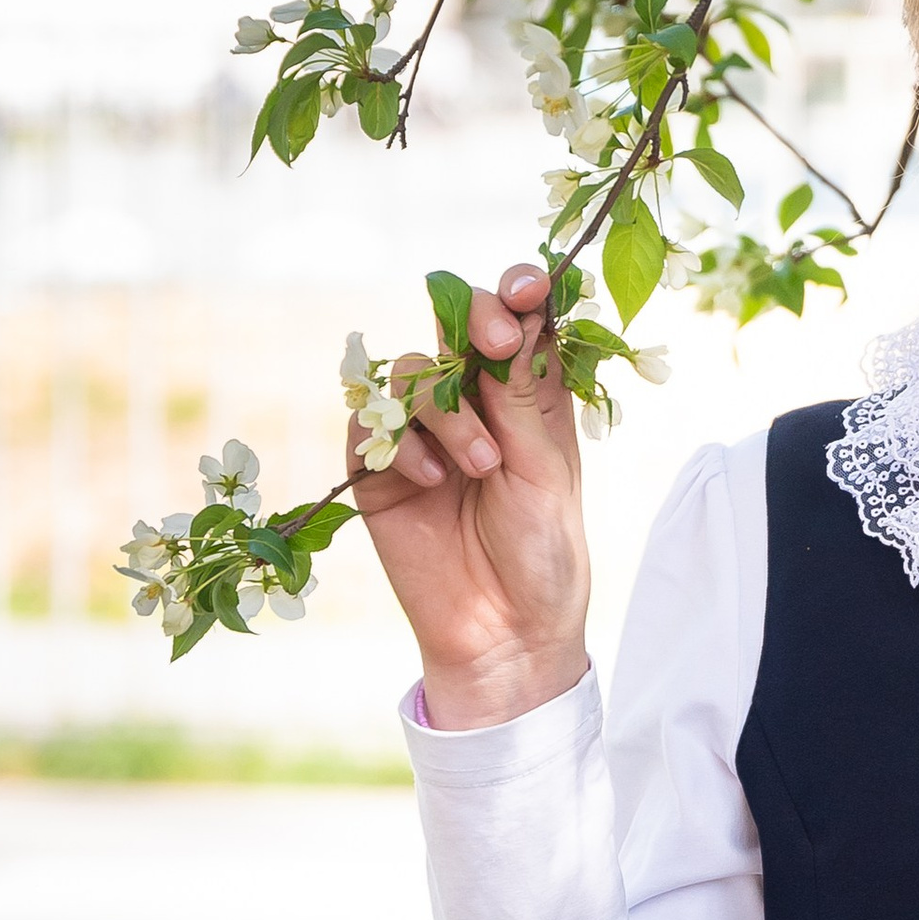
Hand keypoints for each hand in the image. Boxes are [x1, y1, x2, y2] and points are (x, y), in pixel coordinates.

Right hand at [349, 264, 591, 729]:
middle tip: (493, 343)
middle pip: (457, 327)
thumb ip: (521, 397)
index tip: (530, 286)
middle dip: (474, 321)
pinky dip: (405, 444)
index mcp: (529, 399)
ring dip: (445, 409)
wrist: (505, 634)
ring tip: (477, 466)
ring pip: (412, 374)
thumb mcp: (546, 470)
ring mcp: (424, 435)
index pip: (519, 324)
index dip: (519, 293)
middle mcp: (475, 406)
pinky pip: (372, 425)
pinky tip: (434, 482)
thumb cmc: (544, 553)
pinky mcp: (381, 470)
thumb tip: (520, 318)